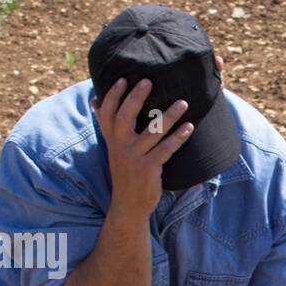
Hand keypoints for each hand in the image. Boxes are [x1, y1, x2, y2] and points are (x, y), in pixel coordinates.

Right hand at [91, 77, 192, 218]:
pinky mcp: (149, 169)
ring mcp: (135, 158)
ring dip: (169, 115)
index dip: (112, 96)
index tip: (121, 80)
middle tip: (147, 81)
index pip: (106, 114)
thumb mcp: (113, 149)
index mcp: (112, 141)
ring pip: (153, 131)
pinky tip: (189, 127)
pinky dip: (179, 137)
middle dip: (136, 97)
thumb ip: (108, 127)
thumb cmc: (125, 173)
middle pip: (125, 117)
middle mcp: (120, 147)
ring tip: (183, 103)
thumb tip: (96, 101)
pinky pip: (166, 149)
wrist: (128, 205)